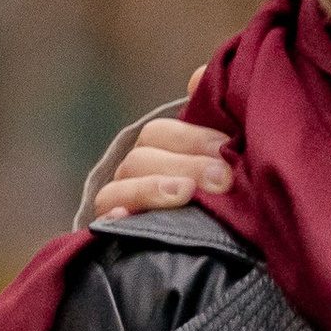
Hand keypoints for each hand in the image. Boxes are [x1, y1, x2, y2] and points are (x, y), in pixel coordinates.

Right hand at [89, 69, 235, 219]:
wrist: (222, 253)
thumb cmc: (225, 193)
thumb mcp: (224, 155)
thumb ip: (214, 115)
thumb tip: (197, 77)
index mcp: (160, 152)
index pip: (159, 133)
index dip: (192, 137)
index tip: (226, 147)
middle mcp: (136, 175)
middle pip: (142, 157)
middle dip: (185, 164)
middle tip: (222, 177)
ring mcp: (122, 204)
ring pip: (122, 186)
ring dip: (153, 188)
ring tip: (185, 193)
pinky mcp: (114, 234)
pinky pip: (105, 222)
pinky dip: (115, 218)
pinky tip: (126, 218)